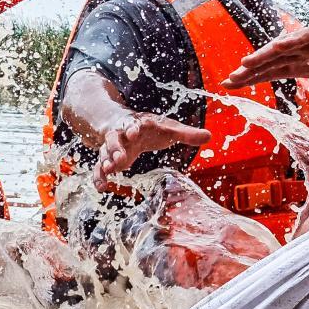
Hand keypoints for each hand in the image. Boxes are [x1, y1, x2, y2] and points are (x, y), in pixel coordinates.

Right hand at [94, 113, 210, 191]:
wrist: (119, 122)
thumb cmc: (148, 127)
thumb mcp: (167, 128)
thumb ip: (186, 134)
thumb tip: (209, 136)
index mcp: (136, 123)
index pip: (133, 123)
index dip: (133, 127)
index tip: (133, 131)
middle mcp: (120, 134)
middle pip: (113, 138)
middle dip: (115, 147)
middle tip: (118, 158)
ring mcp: (111, 146)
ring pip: (104, 152)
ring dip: (106, 161)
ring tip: (109, 171)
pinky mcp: (107, 158)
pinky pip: (99, 166)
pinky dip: (99, 176)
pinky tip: (101, 187)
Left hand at [223, 0, 308, 140]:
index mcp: (302, 64)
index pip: (271, 72)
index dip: (250, 78)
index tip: (227, 86)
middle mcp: (303, 50)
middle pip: (271, 61)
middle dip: (250, 71)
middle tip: (227, 81)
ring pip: (285, 47)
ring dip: (265, 54)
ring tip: (245, 63)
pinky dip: (295, 40)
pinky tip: (278, 45)